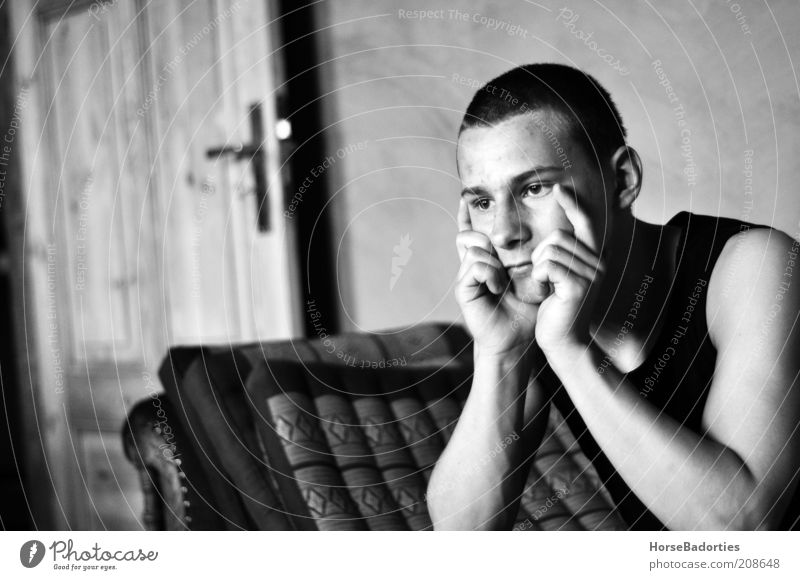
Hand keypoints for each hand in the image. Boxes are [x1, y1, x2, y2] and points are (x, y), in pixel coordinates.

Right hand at [454, 198, 538, 357]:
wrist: (517, 339)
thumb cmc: (527, 310)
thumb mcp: (535, 277)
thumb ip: (535, 257)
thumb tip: (550, 235)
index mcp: (488, 261)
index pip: (472, 231)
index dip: (465, 215)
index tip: (464, 198)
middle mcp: (473, 265)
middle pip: (470, 234)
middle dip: (487, 241)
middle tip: (505, 265)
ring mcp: (466, 276)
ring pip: (476, 247)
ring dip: (495, 264)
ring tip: (504, 284)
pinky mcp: (463, 288)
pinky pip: (475, 265)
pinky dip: (490, 274)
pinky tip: (498, 289)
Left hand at [533, 185, 604, 355]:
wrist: (563, 341)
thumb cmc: (557, 310)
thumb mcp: (561, 276)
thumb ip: (563, 254)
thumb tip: (557, 232)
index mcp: (595, 258)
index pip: (585, 223)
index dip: (572, 204)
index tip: (558, 189)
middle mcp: (598, 263)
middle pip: (559, 235)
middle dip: (542, 253)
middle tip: (544, 275)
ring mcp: (591, 274)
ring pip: (551, 249)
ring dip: (539, 265)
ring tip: (545, 284)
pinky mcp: (578, 285)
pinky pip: (548, 264)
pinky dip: (539, 275)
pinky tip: (545, 289)